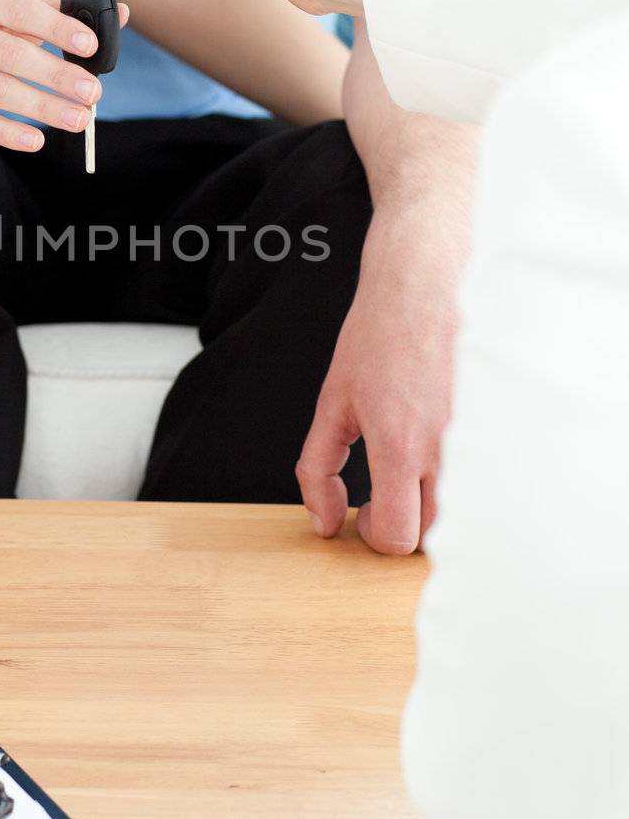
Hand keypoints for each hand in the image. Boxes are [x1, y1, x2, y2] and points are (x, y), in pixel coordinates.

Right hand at [0, 0, 128, 152]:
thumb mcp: (4, 9)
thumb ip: (58, 11)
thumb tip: (120, 12)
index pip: (21, 10)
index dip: (57, 28)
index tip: (91, 45)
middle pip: (13, 55)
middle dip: (57, 76)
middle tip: (95, 92)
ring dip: (43, 107)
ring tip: (81, 119)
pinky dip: (8, 132)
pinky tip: (38, 140)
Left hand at [296, 200, 460, 553]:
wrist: (425, 282)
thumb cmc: (379, 334)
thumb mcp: (332, 402)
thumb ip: (318, 468)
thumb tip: (323, 521)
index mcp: (398, 445)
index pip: (396, 536)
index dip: (373, 534)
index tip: (365, 511)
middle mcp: (445, 449)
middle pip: (433, 534)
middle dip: (404, 522)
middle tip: (386, 490)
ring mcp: (479, 437)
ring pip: (463, 508)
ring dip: (435, 500)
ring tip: (414, 463)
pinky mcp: (501, 423)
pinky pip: (487, 474)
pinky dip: (464, 473)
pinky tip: (441, 438)